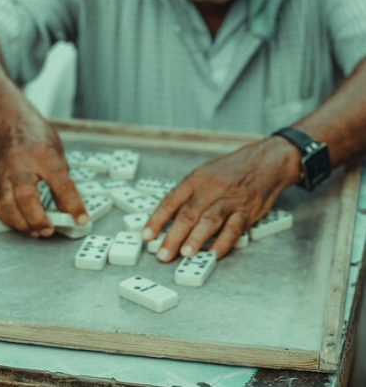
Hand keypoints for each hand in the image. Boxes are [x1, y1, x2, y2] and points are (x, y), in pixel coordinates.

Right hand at [0, 114, 88, 236]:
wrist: (10, 123)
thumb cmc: (37, 137)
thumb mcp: (58, 154)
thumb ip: (63, 182)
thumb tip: (70, 211)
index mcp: (43, 154)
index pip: (60, 182)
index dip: (72, 204)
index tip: (81, 219)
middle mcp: (21, 164)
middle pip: (25, 195)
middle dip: (37, 218)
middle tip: (49, 230)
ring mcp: (4, 173)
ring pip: (7, 203)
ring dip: (21, 223)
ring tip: (36, 232)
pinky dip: (7, 219)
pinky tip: (20, 224)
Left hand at [142, 137, 300, 260]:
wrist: (268, 160)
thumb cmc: (231, 170)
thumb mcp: (205, 174)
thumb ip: (188, 195)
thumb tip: (167, 220)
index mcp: (196, 179)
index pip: (171, 201)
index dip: (157, 219)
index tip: (146, 236)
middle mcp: (211, 189)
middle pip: (188, 213)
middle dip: (173, 236)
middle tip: (162, 254)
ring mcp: (230, 200)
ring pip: (210, 220)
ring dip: (196, 239)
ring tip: (185, 254)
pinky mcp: (248, 210)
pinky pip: (234, 228)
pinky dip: (223, 242)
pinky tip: (213, 254)